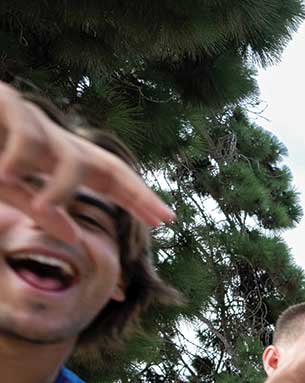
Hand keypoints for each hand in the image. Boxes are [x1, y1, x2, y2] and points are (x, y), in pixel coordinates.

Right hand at [0, 81, 174, 242]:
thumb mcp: (8, 184)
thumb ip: (39, 206)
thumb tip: (77, 238)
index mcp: (57, 155)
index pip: (108, 177)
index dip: (138, 197)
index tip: (167, 220)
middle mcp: (54, 137)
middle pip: (106, 164)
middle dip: (135, 190)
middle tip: (161, 215)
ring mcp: (32, 119)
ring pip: (64, 153)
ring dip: (59, 185)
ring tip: (50, 207)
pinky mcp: (3, 100)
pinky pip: (23, 132)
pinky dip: (17, 156)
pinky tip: (6, 174)